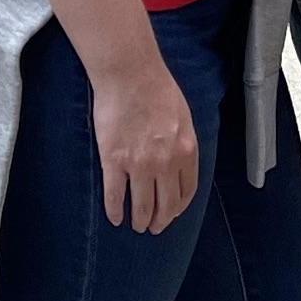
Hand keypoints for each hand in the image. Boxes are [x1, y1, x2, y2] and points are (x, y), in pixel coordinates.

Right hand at [94, 53, 199, 233]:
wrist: (129, 73)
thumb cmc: (157, 88)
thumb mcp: (183, 117)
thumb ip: (182, 143)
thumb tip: (179, 162)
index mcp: (186, 150)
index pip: (186, 191)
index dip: (178, 207)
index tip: (172, 213)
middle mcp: (166, 163)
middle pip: (166, 205)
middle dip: (160, 221)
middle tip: (154, 227)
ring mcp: (139, 164)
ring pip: (141, 206)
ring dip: (140, 220)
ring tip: (136, 225)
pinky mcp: (114, 162)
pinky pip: (114, 196)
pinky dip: (115, 211)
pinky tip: (115, 218)